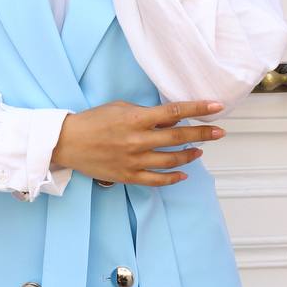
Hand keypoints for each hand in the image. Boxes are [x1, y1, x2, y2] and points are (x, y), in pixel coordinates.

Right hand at [51, 99, 226, 186]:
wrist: (68, 142)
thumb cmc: (93, 120)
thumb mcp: (120, 107)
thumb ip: (146, 113)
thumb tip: (171, 119)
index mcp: (136, 119)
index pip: (174, 112)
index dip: (198, 109)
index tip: (216, 106)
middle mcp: (138, 140)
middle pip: (179, 138)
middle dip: (203, 134)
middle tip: (219, 132)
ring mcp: (134, 161)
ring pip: (171, 161)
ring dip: (189, 155)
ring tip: (200, 151)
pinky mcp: (128, 176)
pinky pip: (156, 180)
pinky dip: (172, 178)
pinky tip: (184, 174)